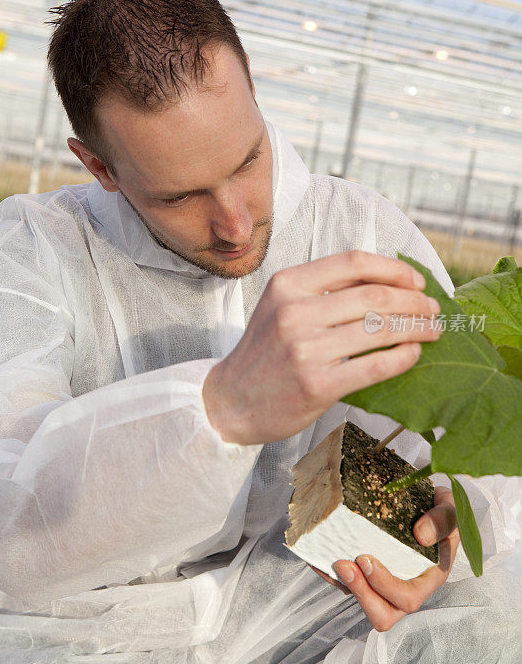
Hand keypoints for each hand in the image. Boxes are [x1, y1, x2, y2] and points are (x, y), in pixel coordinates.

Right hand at [203, 250, 440, 444]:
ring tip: (432, 332)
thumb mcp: (281, 306)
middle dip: (415, 302)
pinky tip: (413, 354)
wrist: (231, 400)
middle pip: (374, 295)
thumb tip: (388, 282)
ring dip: (416, 328)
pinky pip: (374, 366)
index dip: (394, 269)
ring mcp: (304, 349)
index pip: (353, 262)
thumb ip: (322, 290)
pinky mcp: (316, 385)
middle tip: (433, 311)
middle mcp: (294, 311)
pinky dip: (402, 358)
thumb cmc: (265, 352)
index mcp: (287, 284)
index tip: (416, 282)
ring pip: (379, 329)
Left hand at [310, 486, 459, 631]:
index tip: (366, 559)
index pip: (408, 598)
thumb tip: (421, 535)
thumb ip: (442, 519)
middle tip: (344, 565)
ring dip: (345, 586)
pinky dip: (330, 574)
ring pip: (362, 602)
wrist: (422, 498)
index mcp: (429, 577)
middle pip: (383, 614)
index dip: (385, 585)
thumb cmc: (438, 507)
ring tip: (334, 561)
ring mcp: (383, 582)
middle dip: (361, 594)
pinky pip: (346, 584)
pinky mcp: (366, 573)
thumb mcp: (448, 506)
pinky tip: (321, 555)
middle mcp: (405, 586)